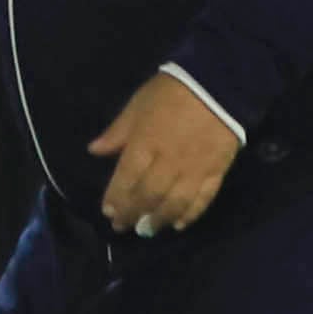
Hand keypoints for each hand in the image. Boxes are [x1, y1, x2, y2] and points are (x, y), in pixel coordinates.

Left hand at [89, 70, 241, 235]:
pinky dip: (190, 215)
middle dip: (133, 214)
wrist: (219, 83)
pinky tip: (179, 224)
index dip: (116, 198)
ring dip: (159, 220)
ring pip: (174, 203)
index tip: (108, 212)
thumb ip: (117, 132)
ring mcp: (194, 169)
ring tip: (148, 230)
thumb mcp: (137, 105)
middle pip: (148, 196)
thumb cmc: (171, 91)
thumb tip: (94, 151)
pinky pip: (203, 199)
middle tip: (124, 226)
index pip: (126, 179)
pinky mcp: (216, 171)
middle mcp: (168, 162)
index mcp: (145, 144)